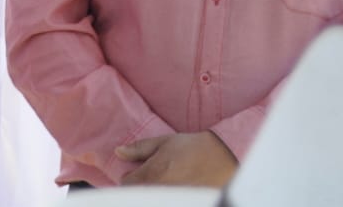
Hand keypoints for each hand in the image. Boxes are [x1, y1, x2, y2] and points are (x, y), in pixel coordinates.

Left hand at [117, 131, 236, 187]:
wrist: (224, 158)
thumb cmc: (192, 147)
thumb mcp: (164, 142)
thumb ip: (139, 149)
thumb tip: (118, 152)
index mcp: (151, 174)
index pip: (126, 183)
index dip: (129, 177)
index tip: (135, 172)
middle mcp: (159, 190)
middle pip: (138, 194)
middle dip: (140, 187)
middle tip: (153, 177)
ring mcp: (173, 197)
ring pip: (154, 197)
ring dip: (154, 191)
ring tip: (167, 179)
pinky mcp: (185, 201)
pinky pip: (168, 199)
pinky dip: (167, 196)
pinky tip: (176, 186)